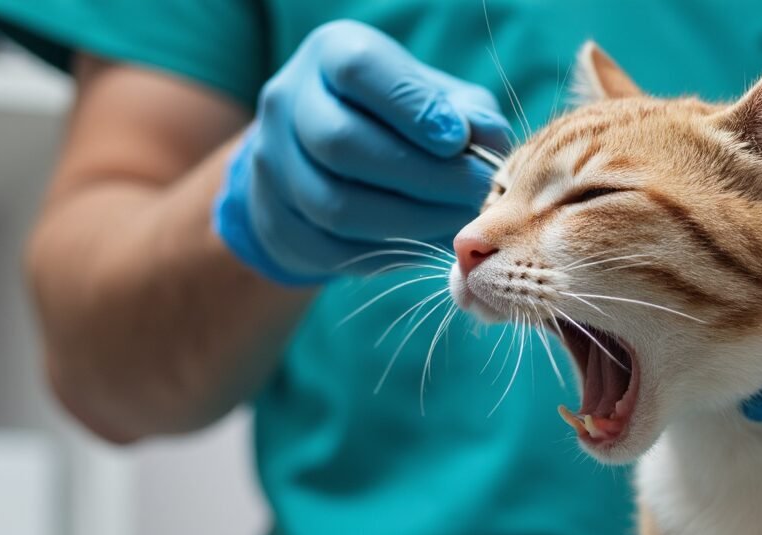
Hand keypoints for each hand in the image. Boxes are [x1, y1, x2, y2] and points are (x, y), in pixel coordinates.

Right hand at [213, 20, 510, 283]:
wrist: (325, 162)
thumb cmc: (400, 122)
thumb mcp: (438, 100)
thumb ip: (468, 115)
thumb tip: (489, 141)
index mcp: (330, 55)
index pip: (361, 71)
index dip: (413, 108)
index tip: (458, 141)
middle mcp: (289, 101)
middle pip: (341, 143)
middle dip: (420, 176)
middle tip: (473, 195)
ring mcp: (272, 163)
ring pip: (335, 205)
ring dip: (408, 222)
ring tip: (457, 225)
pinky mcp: (275, 220)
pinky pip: (330, 247)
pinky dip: (385, 252)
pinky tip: (422, 243)